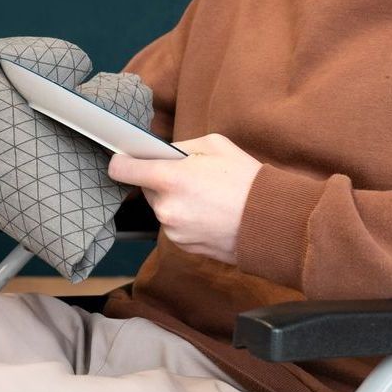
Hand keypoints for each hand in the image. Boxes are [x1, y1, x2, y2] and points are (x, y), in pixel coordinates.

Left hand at [107, 133, 262, 264]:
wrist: (269, 221)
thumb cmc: (246, 180)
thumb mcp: (215, 145)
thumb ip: (181, 147)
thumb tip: (162, 153)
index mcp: (170, 178)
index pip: (123, 170)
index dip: (122, 161)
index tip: (125, 159)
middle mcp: (166, 208)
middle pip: (146, 188)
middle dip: (162, 180)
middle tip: (192, 177)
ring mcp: (173, 230)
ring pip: (162, 208)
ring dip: (175, 201)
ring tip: (207, 197)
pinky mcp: (183, 246)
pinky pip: (175, 225)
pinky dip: (186, 218)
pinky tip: (210, 213)